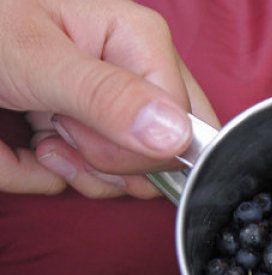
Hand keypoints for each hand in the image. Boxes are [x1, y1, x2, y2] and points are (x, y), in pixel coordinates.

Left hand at [0, 0, 218, 197]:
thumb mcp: (36, 58)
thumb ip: (107, 96)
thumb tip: (176, 137)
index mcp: (142, 43)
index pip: (182, 125)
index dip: (135, 148)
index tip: (76, 132)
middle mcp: (135, 76)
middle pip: (159, 154)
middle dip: (102, 159)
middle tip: (55, 126)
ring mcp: (110, 107)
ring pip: (125, 173)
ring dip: (75, 169)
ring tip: (38, 132)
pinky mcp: (86, 128)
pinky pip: (87, 175)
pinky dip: (50, 171)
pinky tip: (30, 142)